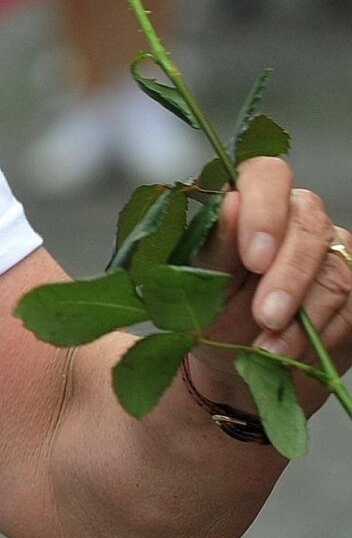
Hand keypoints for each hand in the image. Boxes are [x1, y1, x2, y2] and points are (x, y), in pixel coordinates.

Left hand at [186, 161, 351, 416]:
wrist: (234, 363)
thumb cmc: (210, 310)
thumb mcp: (200, 280)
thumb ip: (217, 244)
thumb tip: (231, 201)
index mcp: (250, 200)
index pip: (268, 175)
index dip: (265, 211)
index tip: (253, 257)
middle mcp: (297, 217)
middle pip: (310, 225)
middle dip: (288, 277)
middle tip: (265, 316)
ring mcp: (332, 251)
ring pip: (335, 271)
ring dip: (303, 318)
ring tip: (269, 347)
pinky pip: (351, 306)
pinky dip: (320, 335)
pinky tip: (291, 352)